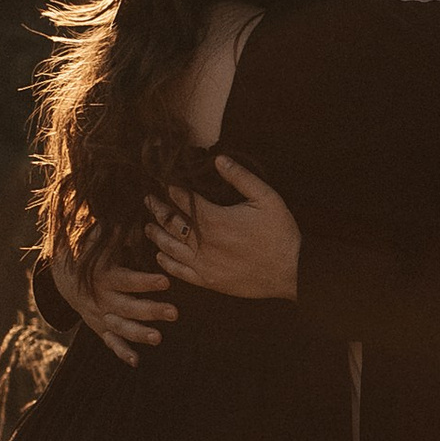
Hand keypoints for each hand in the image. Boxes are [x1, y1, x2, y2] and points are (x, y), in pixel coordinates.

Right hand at [53, 232, 176, 363]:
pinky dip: (121, 352)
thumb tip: (140, 224)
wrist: (64, 273)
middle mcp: (101, 298)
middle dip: (151, 311)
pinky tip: (136, 361)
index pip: (127, 280)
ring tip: (158, 339)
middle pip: (128, 307)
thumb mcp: (102, 239)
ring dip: (139, 334)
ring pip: (120, 327)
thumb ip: (120, 234)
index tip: (165, 281)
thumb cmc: (91, 251)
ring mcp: (100, 315)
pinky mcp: (99, 327)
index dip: (145, 282)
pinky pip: (110, 342)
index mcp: (104, 276)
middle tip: (174, 313)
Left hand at [145, 157, 302, 301]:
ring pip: (170, 247)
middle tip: (148, 200)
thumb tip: (219, 159)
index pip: (184, 200)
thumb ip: (241, 177)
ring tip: (148, 225)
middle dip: (158, 209)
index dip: (171, 189)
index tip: (164, 182)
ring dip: (156, 234)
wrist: (291, 271)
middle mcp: (203, 242)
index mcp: (215, 219)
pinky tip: (161, 255)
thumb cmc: (281, 233)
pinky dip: (166, 262)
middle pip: (171, 223)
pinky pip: (180, 272)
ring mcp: (203, 264)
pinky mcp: (208, 281)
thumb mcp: (266, 198)